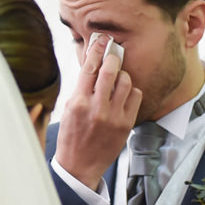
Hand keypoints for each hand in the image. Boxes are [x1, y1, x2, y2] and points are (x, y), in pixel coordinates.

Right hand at [54, 33, 141, 191]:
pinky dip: (131, 91)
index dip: (97, 49)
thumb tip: (91, 61)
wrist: (79, 166)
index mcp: (78, 102)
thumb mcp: (69, 108)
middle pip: (110, 70)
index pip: (89, 67)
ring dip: (122, 76)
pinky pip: (135, 96)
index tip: (102, 39)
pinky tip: (123, 96)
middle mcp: (96, 108)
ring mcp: (113, 116)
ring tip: (117, 80)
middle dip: (113, 58)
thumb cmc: (71, 136)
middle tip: (114, 55)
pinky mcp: (125, 124)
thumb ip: (81, 86)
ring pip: (125, 81)